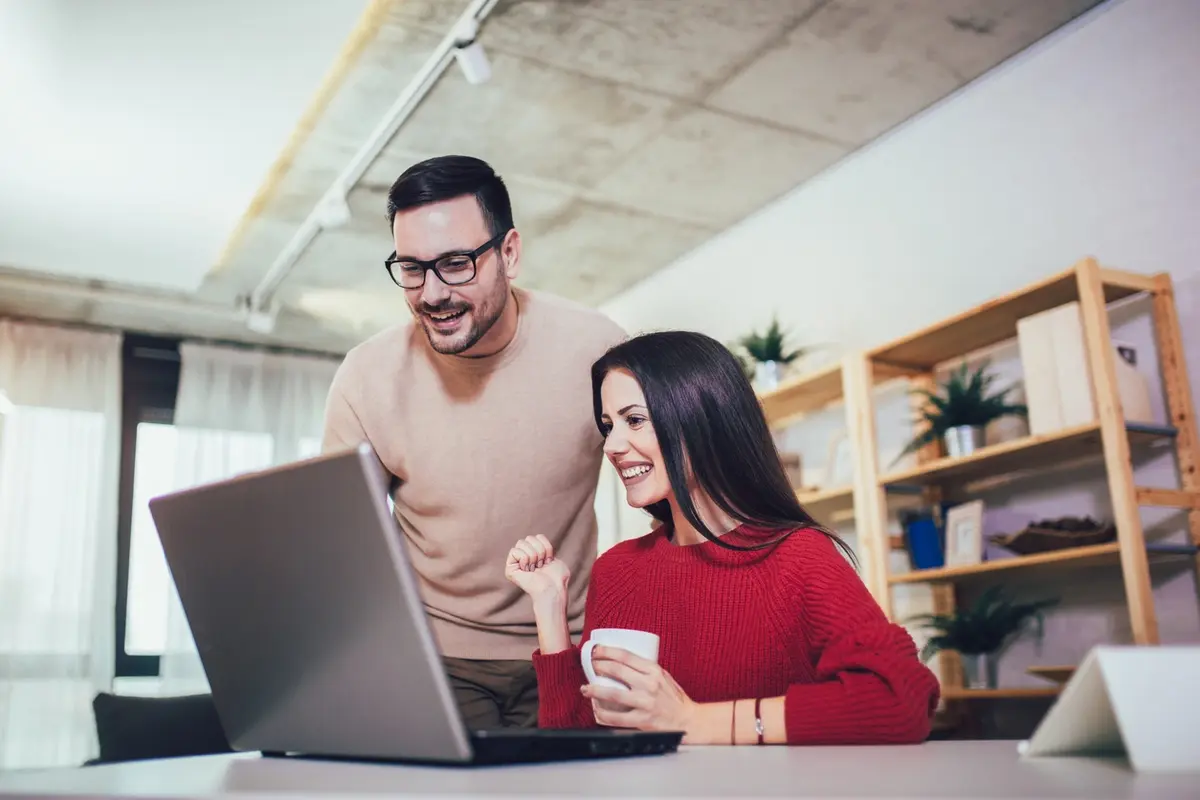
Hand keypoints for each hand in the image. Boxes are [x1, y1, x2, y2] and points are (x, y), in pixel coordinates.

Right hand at [504, 535, 569, 602]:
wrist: (552, 589)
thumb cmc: (556, 578)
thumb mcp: (555, 559)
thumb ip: (546, 548)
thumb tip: (537, 541)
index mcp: (535, 555)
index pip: (538, 537)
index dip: (546, 547)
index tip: (549, 561)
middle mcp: (524, 557)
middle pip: (529, 538)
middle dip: (539, 551)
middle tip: (541, 565)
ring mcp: (516, 563)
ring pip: (521, 543)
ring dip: (533, 556)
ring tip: (534, 569)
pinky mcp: (510, 569)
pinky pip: (514, 551)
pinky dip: (524, 559)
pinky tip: (527, 570)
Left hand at [582, 646, 699, 741]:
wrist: (687, 720)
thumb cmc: (674, 698)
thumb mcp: (663, 676)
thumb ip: (644, 670)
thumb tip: (619, 663)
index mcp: (654, 670)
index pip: (625, 655)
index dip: (606, 651)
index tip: (595, 650)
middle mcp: (649, 684)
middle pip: (616, 671)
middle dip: (598, 666)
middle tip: (589, 666)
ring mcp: (645, 703)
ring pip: (613, 694)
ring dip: (595, 690)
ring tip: (586, 688)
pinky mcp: (642, 721)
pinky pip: (616, 717)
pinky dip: (602, 713)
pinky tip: (596, 710)